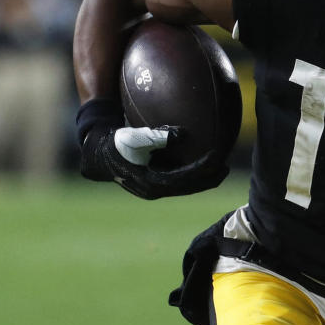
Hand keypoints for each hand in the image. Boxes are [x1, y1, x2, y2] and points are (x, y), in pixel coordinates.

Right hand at [80, 124, 228, 199]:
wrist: (98, 153)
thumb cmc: (117, 142)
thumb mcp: (135, 136)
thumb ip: (158, 135)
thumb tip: (183, 134)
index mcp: (151, 182)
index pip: (184, 179)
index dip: (203, 170)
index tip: (218, 158)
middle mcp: (154, 189)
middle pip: (188, 187)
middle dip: (208, 179)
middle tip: (226, 168)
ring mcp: (154, 188)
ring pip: (184, 187)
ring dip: (203, 179)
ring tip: (221, 168)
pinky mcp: (154, 182)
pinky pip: (178, 180)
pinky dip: (192, 174)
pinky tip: (203, 162)